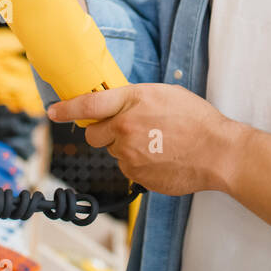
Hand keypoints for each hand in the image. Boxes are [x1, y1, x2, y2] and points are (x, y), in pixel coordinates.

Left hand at [47, 84, 243, 196]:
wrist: (217, 151)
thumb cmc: (195, 119)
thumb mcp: (163, 94)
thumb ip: (133, 99)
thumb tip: (113, 106)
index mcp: (131, 101)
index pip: (87, 105)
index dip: (66, 109)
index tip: (53, 112)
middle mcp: (124, 128)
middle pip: (94, 135)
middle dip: (104, 133)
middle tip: (127, 130)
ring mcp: (128, 154)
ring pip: (113, 153)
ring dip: (126, 148)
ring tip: (156, 144)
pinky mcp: (136, 175)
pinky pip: (128, 168)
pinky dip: (139, 164)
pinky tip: (160, 158)